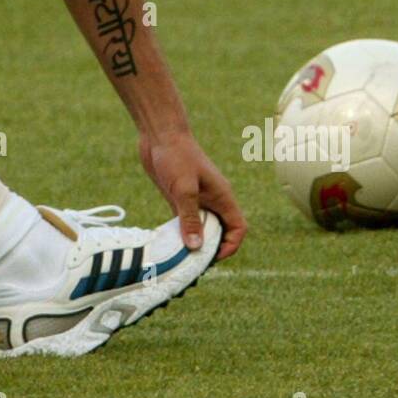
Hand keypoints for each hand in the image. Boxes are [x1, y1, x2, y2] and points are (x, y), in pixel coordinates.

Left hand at [138, 130, 246, 260]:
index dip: (230, 245)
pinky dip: (182, 234)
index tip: (212, 257)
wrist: (159, 134)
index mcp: (223, 197)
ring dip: (195, 243)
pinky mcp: (180, 198)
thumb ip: (190, 218)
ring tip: (181, 259)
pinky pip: (186, 222)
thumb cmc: (176, 156)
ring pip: (202, 228)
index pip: (238, 228)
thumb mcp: (184, 189)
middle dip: (212, 249)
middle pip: (221, 232)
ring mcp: (196, 199)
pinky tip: (169, 244)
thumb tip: (196, 247)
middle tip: (193, 263)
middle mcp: (212, 200)